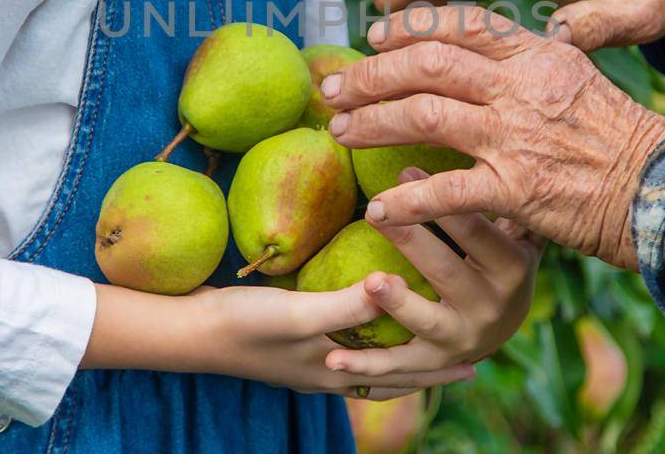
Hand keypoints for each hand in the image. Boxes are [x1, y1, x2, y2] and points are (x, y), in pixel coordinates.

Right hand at [194, 281, 475, 399]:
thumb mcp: (301, 314)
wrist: (189, 331)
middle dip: (427, 367)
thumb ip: (348, 305)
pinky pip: (345, 347)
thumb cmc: (244, 325)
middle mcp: (328, 373)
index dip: (437, 367)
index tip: (476, 357)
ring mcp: (309, 361)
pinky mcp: (292, 343)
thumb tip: (397, 288)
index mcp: (336, 374)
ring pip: (368, 364)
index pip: (400, 375)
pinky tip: (366, 320)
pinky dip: (367, 340)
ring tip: (424, 342)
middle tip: (465, 358)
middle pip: (389, 376)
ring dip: (398, 356)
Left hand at [322, 5, 664, 266]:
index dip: (410, 26)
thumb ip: (527, 65)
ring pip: (424, 114)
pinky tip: (380, 209)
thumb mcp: (577, 80)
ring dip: (373, 123)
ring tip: (341, 134)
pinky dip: (407, 201)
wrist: (663, 192)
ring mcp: (518, 137)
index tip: (375, 35)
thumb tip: (475, 55)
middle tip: (336, 88)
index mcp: (539, 55)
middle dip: (371, 73)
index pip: (462, 24)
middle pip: (428, 63)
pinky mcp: (517, 190)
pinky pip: (445, 192)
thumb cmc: (620, 141)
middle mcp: (522, 88)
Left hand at [323, 168, 541, 381]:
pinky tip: (332, 358)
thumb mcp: (518, 227)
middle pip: (447, 269)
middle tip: (374, 210)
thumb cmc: (502, 254)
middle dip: (411, 239)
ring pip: (426, 320)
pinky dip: (364, 367)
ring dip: (397, 303)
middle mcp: (493, 307)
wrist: (507, 324)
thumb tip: (507, 137)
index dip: (442, 198)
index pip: (477, 228)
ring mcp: (464, 339)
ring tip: (370, 282)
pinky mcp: (435, 364)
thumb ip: (508, 195)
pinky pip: (398, 367)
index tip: (405, 165)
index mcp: (514, 266)